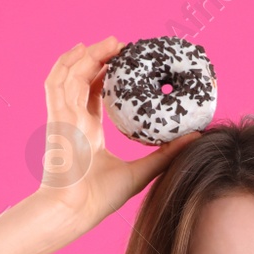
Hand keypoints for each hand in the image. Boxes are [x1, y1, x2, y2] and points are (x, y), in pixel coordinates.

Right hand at [38, 36, 199, 231]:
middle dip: (98, 58)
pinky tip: (83, 51)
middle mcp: (73, 121)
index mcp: (87, 131)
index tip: (124, 62)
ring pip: (69, 76)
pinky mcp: (58, 119)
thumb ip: (165, 155)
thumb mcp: (140, 172)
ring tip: (109, 43)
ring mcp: (63, 118)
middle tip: (120, 45)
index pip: (93, 94)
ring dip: (85, 56)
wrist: (73, 211)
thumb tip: (195, 138)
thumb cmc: (98, 198)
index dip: (105, 76)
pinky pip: (59, 84)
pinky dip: (67, 65)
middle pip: (81, 80)